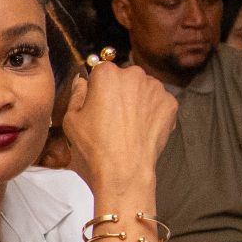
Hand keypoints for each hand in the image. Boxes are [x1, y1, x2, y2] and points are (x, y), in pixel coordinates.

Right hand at [57, 61, 177, 199]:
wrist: (124, 170)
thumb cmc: (95, 146)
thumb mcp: (71, 119)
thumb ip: (76, 94)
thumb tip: (81, 81)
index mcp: (106, 74)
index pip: (100, 71)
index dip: (97, 88)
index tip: (97, 104)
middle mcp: (133, 74)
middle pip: (124, 78)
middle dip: (119, 92)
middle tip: (112, 118)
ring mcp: (155, 88)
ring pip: (143, 89)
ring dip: (137, 101)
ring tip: (128, 125)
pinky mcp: (170, 103)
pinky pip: (158, 102)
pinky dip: (152, 112)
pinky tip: (141, 129)